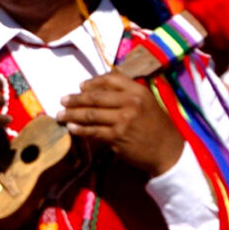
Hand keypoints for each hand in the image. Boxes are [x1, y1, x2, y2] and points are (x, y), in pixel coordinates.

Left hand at [57, 72, 183, 175]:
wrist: (167, 149)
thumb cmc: (155, 124)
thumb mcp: (146, 102)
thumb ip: (125, 94)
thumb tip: (96, 89)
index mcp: (137, 91)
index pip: (110, 79)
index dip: (92, 82)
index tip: (80, 86)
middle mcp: (130, 103)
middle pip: (95, 97)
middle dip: (75, 99)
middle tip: (62, 100)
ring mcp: (123, 120)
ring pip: (90, 114)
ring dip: (72, 114)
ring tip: (60, 115)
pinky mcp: (117, 137)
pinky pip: (92, 131)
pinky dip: (79, 130)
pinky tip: (71, 128)